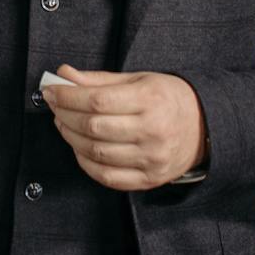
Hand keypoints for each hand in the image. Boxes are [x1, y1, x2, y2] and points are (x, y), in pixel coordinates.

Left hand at [42, 64, 208, 190]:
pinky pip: (107, 176)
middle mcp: (152, 131)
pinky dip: (85, 163)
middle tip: (54, 106)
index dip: (67, 96)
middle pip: (93, 127)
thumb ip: (99, 80)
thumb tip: (64, 75)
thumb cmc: (166, 98)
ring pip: (96, 153)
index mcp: (150, 99)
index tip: (51, 91)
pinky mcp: (149, 179)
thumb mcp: (138, 79)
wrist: (204, 126)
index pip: (97, 100)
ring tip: (63, 123)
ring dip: (70, 138)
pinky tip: (79, 148)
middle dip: (64, 115)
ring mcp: (151, 158)